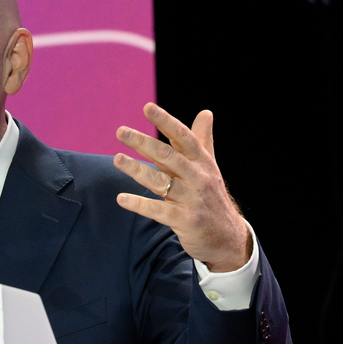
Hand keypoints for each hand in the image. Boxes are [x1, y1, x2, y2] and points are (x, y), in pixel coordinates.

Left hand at [113, 103, 250, 271]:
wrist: (227, 237)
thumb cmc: (210, 197)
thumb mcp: (209, 167)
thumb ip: (202, 140)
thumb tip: (205, 112)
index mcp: (203, 162)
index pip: (183, 137)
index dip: (166, 121)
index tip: (147, 107)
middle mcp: (199, 177)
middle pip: (168, 156)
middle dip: (143, 142)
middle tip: (120, 131)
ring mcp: (192, 199)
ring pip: (160, 181)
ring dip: (137, 169)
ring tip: (117, 159)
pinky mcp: (185, 220)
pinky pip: (159, 210)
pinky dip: (140, 204)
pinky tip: (121, 198)